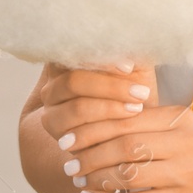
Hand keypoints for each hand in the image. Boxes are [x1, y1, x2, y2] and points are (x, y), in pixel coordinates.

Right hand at [38, 62, 158, 149]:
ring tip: (136, 108)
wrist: (136, 123)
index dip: (102, 60)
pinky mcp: (60, 138)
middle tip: (140, 92)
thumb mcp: (135, 69)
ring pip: (78, 108)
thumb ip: (127, 56)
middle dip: (109, 87)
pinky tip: (126, 125)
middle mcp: (52, 86)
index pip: (75, 54)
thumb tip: (124, 55)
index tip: (129, 67)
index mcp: (65, 61)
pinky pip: (81, 135)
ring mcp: (52, 113)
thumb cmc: (133, 89)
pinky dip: (106, 129)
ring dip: (110, 109)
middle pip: (73, 81)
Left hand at [64, 103, 192, 192]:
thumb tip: (91, 124)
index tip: (68, 138)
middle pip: (123, 146)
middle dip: (89, 156)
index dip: (90, 129)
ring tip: (79, 181)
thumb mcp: (179, 127)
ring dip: (96, 180)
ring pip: (127, 174)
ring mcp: (184, 173)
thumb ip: (144, 122)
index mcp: (178, 117)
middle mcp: (183, 142)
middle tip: (69, 163)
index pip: (124, 118)